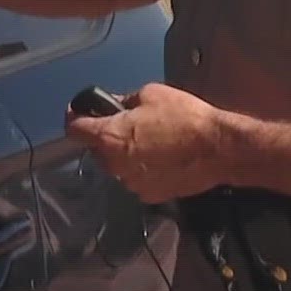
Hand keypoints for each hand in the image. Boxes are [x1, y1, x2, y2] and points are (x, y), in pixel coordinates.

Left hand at [64, 82, 229, 203]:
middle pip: (97, 149)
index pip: (74, 129)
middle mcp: (114, 165)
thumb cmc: (184, 118)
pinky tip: (162, 159)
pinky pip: (136, 178)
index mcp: (109, 137)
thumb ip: (124, 101)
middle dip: (106, 136)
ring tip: (151, 141)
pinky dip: (142, 169)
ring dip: (125, 154)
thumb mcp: (151, 94)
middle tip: (128, 123)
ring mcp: (131, 184)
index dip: (75, 117)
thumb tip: (115, 106)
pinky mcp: (149, 195)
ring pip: (117, 166)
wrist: (217, 149)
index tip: (80, 111)